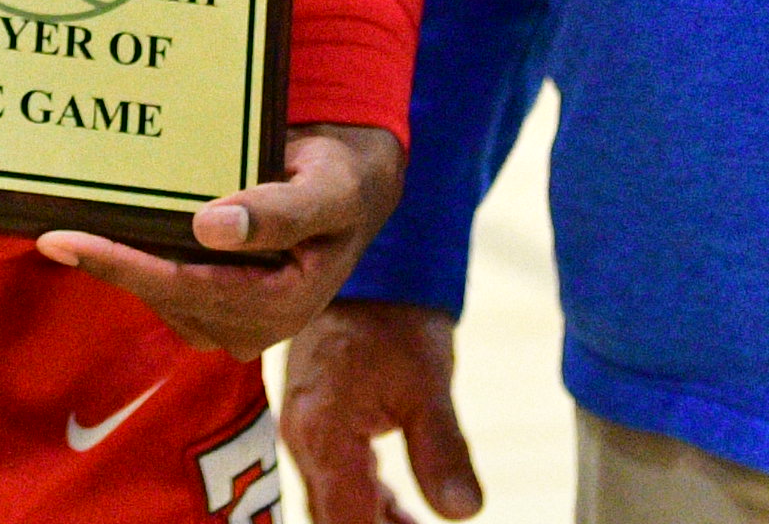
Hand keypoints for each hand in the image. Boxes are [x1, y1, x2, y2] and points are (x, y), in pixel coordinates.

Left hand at [37, 122, 403, 360]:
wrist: (347, 190)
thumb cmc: (339, 181)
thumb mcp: (327, 189)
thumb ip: (278, 212)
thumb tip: (209, 228)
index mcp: (284, 303)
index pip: (185, 287)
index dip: (122, 266)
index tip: (65, 242)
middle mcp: (253, 326)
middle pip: (163, 296)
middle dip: (110, 263)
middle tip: (51, 229)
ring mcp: (233, 322)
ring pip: (158, 295)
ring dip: (120, 262)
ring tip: (74, 221)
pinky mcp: (216, 306)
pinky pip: (164, 287)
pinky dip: (135, 258)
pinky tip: (109, 227)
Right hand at [285, 300, 481, 522]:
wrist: (373, 268)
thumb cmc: (397, 320)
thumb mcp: (428, 385)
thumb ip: (442, 452)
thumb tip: (464, 512)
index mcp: (324, 434)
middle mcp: (304, 440)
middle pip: (332, 521)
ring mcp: (308, 433)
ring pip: (333, 504)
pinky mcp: (319, 424)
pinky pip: (338, 482)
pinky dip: (369, 505)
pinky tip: (403, 517)